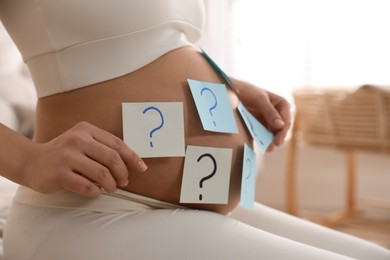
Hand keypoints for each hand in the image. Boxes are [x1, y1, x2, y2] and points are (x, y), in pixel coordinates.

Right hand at [23, 121, 146, 196]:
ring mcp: (67, 157)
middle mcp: (77, 140)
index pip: (116, 144)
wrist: (31, 161)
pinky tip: (96, 191)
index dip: (132, 157)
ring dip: (111, 184)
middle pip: (112, 158)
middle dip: (123, 173)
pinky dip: (96, 191)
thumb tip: (131, 162)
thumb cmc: (64, 153)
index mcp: (86, 130)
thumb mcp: (82, 141)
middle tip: (124, 182)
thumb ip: (103, 147)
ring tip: (111, 188)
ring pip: (102, 174)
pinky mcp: (59, 174)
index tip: (142, 168)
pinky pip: (87, 186)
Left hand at [234, 79, 290, 150]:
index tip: (277, 141)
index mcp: (282, 104)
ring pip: (273, 133)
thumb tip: (281, 125)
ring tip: (267, 149)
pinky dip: (264, 139)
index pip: (286, 120)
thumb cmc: (248, 92)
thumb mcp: (259, 100)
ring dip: (271, 141)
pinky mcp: (261, 124)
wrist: (233, 92)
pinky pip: (264, 134)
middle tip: (272, 146)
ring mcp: (269, 120)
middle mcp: (278, 113)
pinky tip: (263, 145)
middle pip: (281, 128)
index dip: (283, 132)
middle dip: (277, 138)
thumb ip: (270, 112)